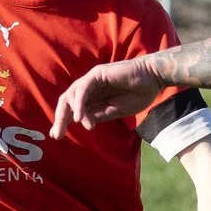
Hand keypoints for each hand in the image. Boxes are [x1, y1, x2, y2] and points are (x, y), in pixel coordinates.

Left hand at [51, 58, 167, 135]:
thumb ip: (99, 115)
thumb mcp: (115, 111)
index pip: (73, 108)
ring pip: (72, 95)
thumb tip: (82, 123)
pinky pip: (83, 89)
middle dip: (60, 118)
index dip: (63, 121)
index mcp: (93, 96)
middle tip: (57, 135)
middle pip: (67, 102)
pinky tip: (79, 117)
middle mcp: (89, 87)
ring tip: (70, 127)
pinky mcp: (97, 74)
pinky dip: (80, 103)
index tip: (57, 136)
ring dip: (68, 112)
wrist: (153, 79)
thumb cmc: (138, 94)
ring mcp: (92, 79)